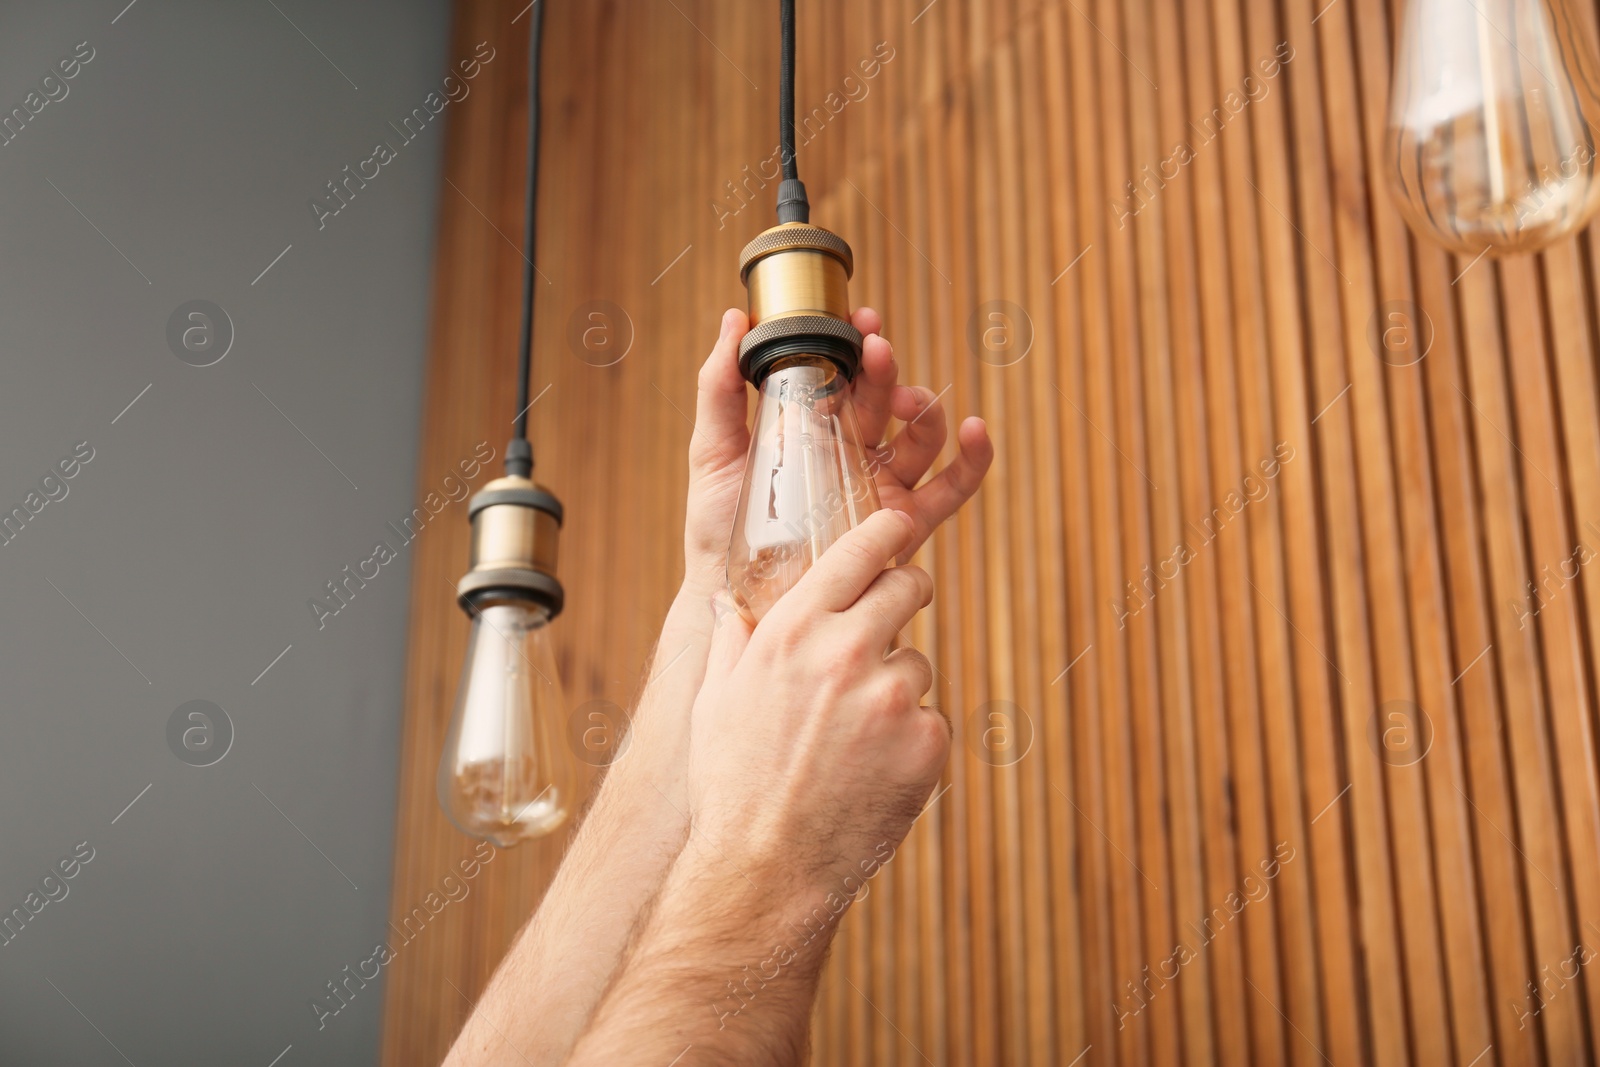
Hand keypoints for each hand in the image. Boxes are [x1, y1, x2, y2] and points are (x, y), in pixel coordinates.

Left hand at [683, 307, 993, 590]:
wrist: (735, 597)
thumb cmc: (719, 528)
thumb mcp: (714, 449)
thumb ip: (719, 387)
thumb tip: (733, 319)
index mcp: (813, 429)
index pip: (843, 375)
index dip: (856, 342)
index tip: (860, 319)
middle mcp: (853, 453)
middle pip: (883, 399)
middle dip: (887, 369)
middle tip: (877, 351)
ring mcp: (881, 486)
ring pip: (920, 436)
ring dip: (926, 408)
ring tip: (913, 401)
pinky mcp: (904, 525)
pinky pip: (951, 489)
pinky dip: (972, 461)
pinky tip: (975, 431)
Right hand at [683, 510, 947, 893]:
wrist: (765, 868)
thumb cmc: (730, 785)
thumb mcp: (714, 701)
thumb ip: (730, 642)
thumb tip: (726, 605)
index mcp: (791, 630)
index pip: (859, 550)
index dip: (887, 531)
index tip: (900, 524)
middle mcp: (844, 651)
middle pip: (909, 588)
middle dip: (905, 597)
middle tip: (888, 628)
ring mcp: (890, 696)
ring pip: (917, 663)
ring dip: (897, 688)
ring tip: (853, 738)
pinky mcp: (926, 741)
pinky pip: (930, 719)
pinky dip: (911, 740)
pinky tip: (872, 770)